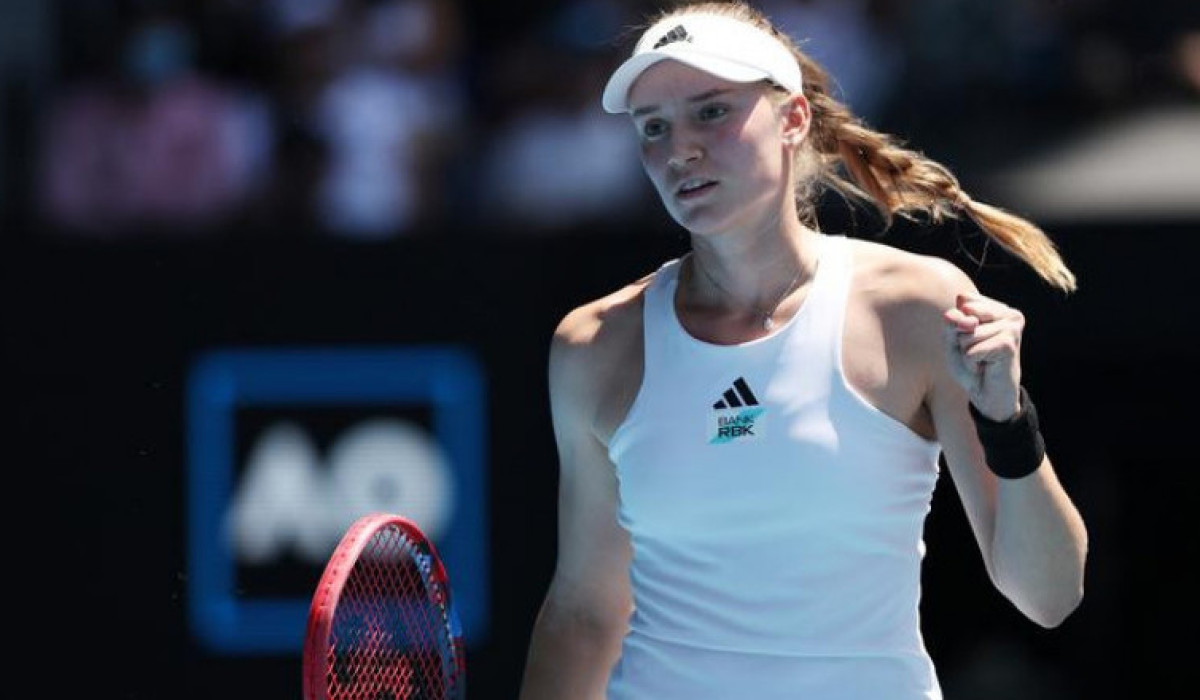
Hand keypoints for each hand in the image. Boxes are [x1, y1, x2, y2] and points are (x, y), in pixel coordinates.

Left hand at [943, 293, 1023, 420]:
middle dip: (961, 339)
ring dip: (967, 353)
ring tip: (982, 361)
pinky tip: (985, 367)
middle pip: (964, 316)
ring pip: (967, 335)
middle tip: (976, 353)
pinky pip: (971, 351)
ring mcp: (1011, 327)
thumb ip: (952, 323)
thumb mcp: (953, 340)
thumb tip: (961, 317)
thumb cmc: (971, 364)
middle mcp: (1008, 313)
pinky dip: (971, 363)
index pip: (963, 300)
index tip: (970, 340)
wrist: (988, 394)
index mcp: (996, 306)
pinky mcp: (1008, 343)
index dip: (957, 325)